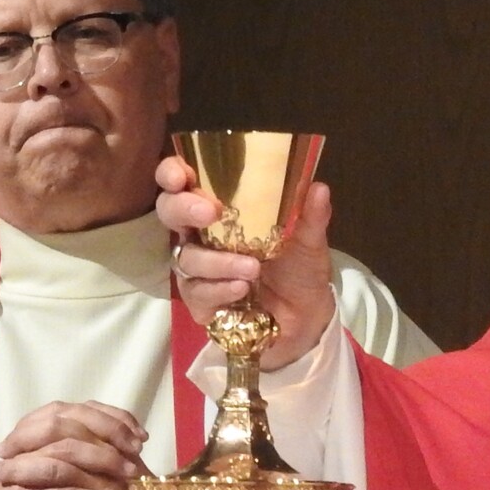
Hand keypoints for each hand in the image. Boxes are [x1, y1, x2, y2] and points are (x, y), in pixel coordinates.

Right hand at [156, 155, 337, 371]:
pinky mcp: (201, 302)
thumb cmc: (299, 268)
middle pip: (170, 213)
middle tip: (209, 212)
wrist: (306, 316)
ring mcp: (198, 269)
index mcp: (220, 208)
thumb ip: (311, 215)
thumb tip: (318, 187)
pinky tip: (241, 289)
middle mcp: (201, 234)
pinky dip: (220, 289)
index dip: (172, 173)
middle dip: (183, 208)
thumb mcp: (309, 240)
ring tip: (252, 267)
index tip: (181, 174)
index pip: (182, 182)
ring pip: (188, 258)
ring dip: (218, 261)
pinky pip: (198, 293)